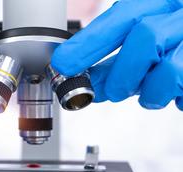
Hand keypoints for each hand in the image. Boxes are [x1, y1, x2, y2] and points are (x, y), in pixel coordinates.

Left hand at [52, 0, 182, 108]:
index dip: (88, 42)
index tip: (63, 63)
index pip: (120, 16)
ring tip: (149, 93)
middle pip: (143, 35)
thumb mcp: (149, 45)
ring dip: (148, 92)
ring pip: (167, 70)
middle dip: (119, 73)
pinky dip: (170, 99)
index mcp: (162, 3)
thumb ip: (120, 60)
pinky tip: (175, 94)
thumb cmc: (178, 46)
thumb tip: (90, 80)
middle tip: (108, 92)